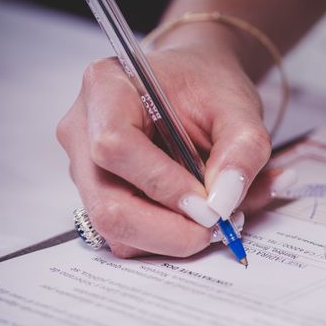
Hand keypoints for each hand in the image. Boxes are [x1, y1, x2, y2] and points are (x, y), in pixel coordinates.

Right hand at [57, 38, 292, 258]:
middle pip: (107, 206)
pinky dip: (171, 238)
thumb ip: (242, 149)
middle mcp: (83, 133)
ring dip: (174, 238)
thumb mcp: (239, 108)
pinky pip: (129, 238)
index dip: (163, 184)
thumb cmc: (207, 88)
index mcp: (106, 88)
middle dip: (168, 231)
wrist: (195, 87)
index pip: (115, 146)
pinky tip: (200, 216)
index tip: (209, 203)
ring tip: (220, 215)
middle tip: (217, 227)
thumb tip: (222, 203)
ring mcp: (87, 171)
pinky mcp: (102, 198)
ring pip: (117, 231)